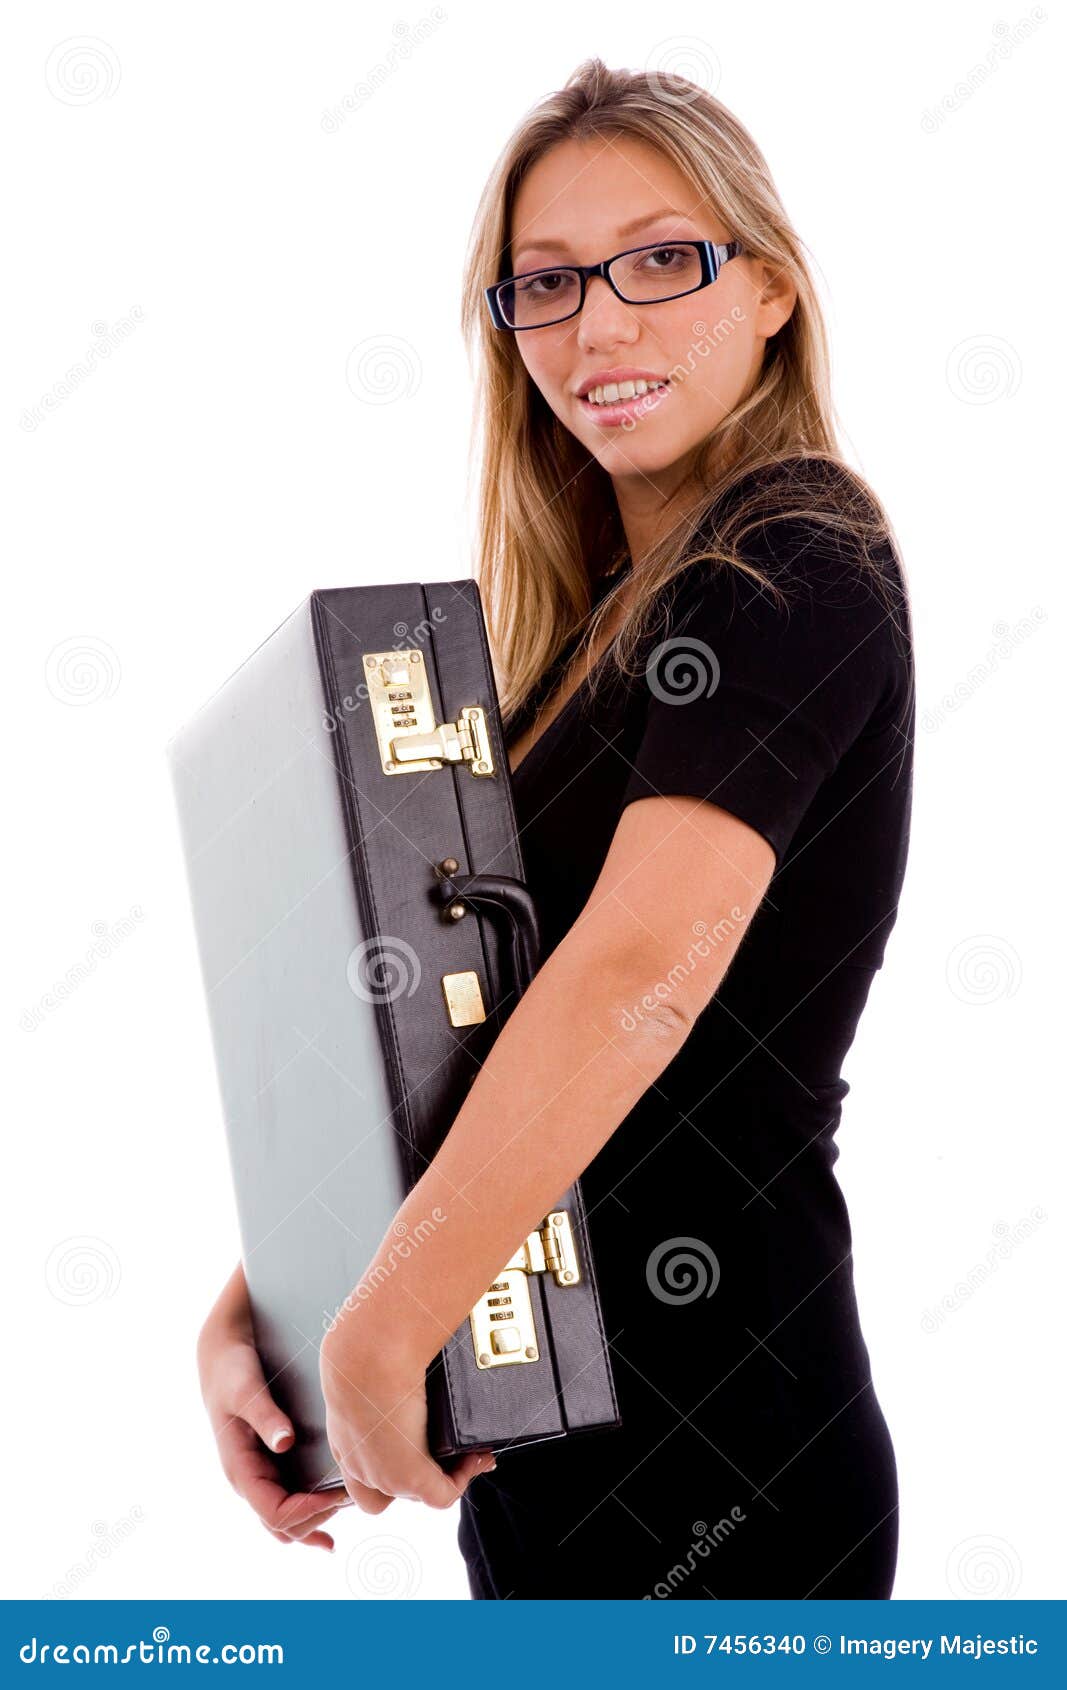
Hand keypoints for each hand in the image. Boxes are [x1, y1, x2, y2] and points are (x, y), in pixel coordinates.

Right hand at [198, 1262, 355, 1549]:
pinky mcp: (269, 1466)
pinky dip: (308, 1521)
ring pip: (286, 1523)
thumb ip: (265, 1415)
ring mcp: (259, 1476)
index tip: (340, 1492)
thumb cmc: (232, 1370)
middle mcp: (248, 1481)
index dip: (309, 1510)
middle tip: (353, 1494)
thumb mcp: (246, 1390)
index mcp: (240, 1469)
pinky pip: (286, 1507)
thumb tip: (285, 1442)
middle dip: (318, 1517)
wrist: (221, 1354)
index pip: (275, 1513)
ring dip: (317, 1521)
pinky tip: (329, 1537)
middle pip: (284, 1526)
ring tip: (349, 1505)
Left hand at [320, 1319, 494, 1510]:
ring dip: (444, 1476)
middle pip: (394, 1490)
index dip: (396, 1464)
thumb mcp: (368, 1375)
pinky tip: (471, 1456)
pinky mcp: (408, 1476)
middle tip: (447, 1456)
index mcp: (344, 1440)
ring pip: (417, 1493)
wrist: (367, 1353)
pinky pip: (441, 1496)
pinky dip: (461, 1478)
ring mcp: (382, 1475)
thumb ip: (382, 1381)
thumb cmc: (363, 1350)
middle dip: (425, 1476)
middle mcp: (359, 1464)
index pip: (368, 1472)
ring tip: (463, 1451)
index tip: (422, 1445)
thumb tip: (402, 1371)